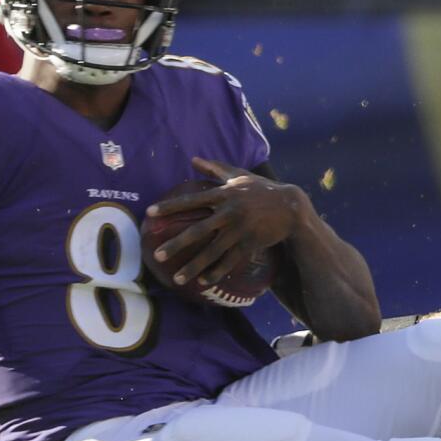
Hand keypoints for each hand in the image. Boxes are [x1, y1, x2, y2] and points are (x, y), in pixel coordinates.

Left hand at [146, 157, 300, 287]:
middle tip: (158, 255)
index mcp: (224, 194)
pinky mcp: (250, 244)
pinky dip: (216, 272)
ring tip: (177, 278)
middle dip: (176, 244)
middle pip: (198, 231)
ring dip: (193, 267)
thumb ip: (215, 168)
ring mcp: (240, 230)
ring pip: (212, 252)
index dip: (170, 207)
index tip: (150, 213)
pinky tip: (203, 282)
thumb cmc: (261, 189)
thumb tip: (193, 159)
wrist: (290, 207)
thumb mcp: (239, 175)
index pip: (191, 200)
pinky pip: (230, 261)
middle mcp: (229, 212)